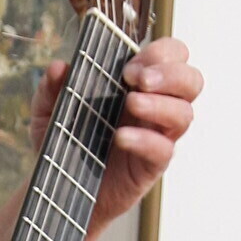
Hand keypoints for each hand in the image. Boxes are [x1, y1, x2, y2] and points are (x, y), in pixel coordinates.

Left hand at [28, 34, 201, 238]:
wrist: (58, 187)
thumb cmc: (63, 141)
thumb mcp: (48, 112)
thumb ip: (51, 88)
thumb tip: (58, 67)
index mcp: (137, 84)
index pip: (171, 55)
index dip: (159, 53)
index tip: (128, 66)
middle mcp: (155, 106)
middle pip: (191, 80)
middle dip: (171, 73)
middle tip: (137, 80)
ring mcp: (156, 135)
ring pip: (184, 114)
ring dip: (161, 104)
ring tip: (131, 103)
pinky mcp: (150, 165)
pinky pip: (164, 149)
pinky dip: (145, 140)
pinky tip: (121, 137)